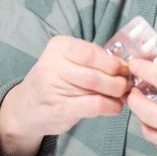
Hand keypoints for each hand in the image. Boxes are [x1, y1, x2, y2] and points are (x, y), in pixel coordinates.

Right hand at [4, 36, 131, 142]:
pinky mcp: (60, 109)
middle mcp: (53, 64)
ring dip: (117, 94)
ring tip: (123, 95)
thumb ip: (95, 59)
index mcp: (59, 46)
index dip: (113, 63)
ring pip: (97, 90)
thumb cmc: (58, 78)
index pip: (91, 53)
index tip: (126, 69)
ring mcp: (54, 88)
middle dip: (118, 80)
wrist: (28, 106)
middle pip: (96, 73)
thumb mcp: (71, 59)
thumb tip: (126, 66)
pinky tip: (115, 107)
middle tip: (128, 84)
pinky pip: (94, 106)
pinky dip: (111, 107)